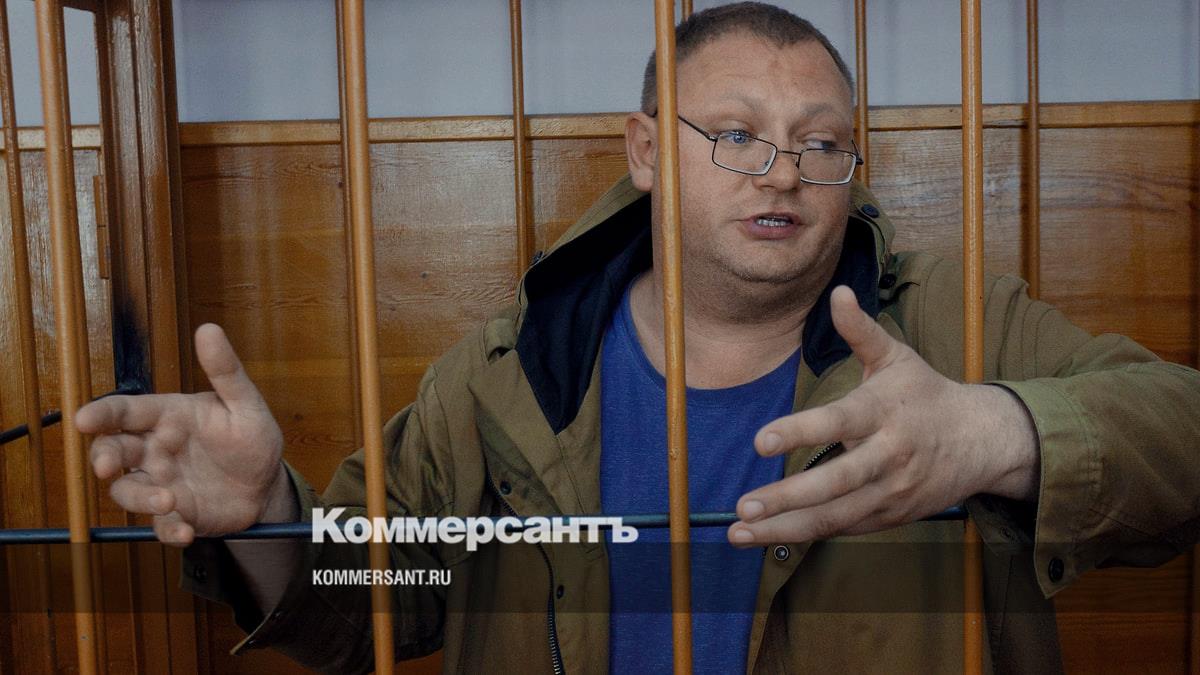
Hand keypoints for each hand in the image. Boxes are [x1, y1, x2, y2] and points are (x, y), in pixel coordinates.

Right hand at [78, 324, 287, 546]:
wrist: (267, 484)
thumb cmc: (251, 438)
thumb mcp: (246, 404)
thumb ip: (226, 371)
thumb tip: (209, 328)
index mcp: (167, 417)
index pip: (125, 411)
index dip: (102, 413)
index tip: (85, 419)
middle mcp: (155, 450)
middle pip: (113, 451)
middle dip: (103, 458)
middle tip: (107, 466)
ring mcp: (160, 483)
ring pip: (128, 491)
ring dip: (140, 497)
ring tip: (169, 500)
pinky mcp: (174, 514)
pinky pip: (160, 525)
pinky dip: (167, 530)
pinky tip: (185, 531)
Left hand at [727, 285, 1038, 545]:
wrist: (983, 442)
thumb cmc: (927, 393)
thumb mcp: (896, 356)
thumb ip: (861, 329)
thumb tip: (837, 292)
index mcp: (883, 412)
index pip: (836, 423)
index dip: (799, 432)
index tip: (759, 441)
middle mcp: (888, 455)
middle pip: (835, 482)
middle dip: (787, 497)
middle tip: (742, 505)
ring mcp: (891, 491)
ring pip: (836, 515)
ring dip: (786, 528)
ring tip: (739, 532)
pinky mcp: (890, 516)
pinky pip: (844, 528)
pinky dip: (806, 534)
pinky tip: (768, 535)